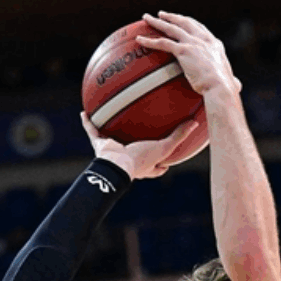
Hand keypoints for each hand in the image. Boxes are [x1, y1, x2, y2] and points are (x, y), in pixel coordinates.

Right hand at [81, 112, 198, 179]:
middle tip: (139, 137)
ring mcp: (114, 153)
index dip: (162, 165)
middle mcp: (129, 160)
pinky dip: (88, 123)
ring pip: (112, 141)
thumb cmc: (141, 159)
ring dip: (109, 133)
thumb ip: (179, 136)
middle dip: (136, 147)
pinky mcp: (100, 146)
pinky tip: (85, 112)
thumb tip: (195, 123)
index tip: (167, 160)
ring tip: (110, 119)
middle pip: (134, 153)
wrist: (117, 164)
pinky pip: (92, 132)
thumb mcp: (164, 147)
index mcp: (145, 165)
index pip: (157, 168)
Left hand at [137, 12, 241, 96]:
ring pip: (171, 28)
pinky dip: (150, 41)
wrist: (220, 88)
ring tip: (146, 18)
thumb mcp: (231, 80)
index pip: (199, 28)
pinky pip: (163, 43)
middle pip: (184, 22)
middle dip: (172, 17)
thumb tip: (237, 85)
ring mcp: (193, 43)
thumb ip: (232, 80)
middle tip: (161, 14)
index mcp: (214, 44)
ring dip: (157, 22)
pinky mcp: (183, 50)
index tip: (181, 20)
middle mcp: (204, 40)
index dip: (189, 23)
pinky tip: (139, 40)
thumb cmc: (225, 89)